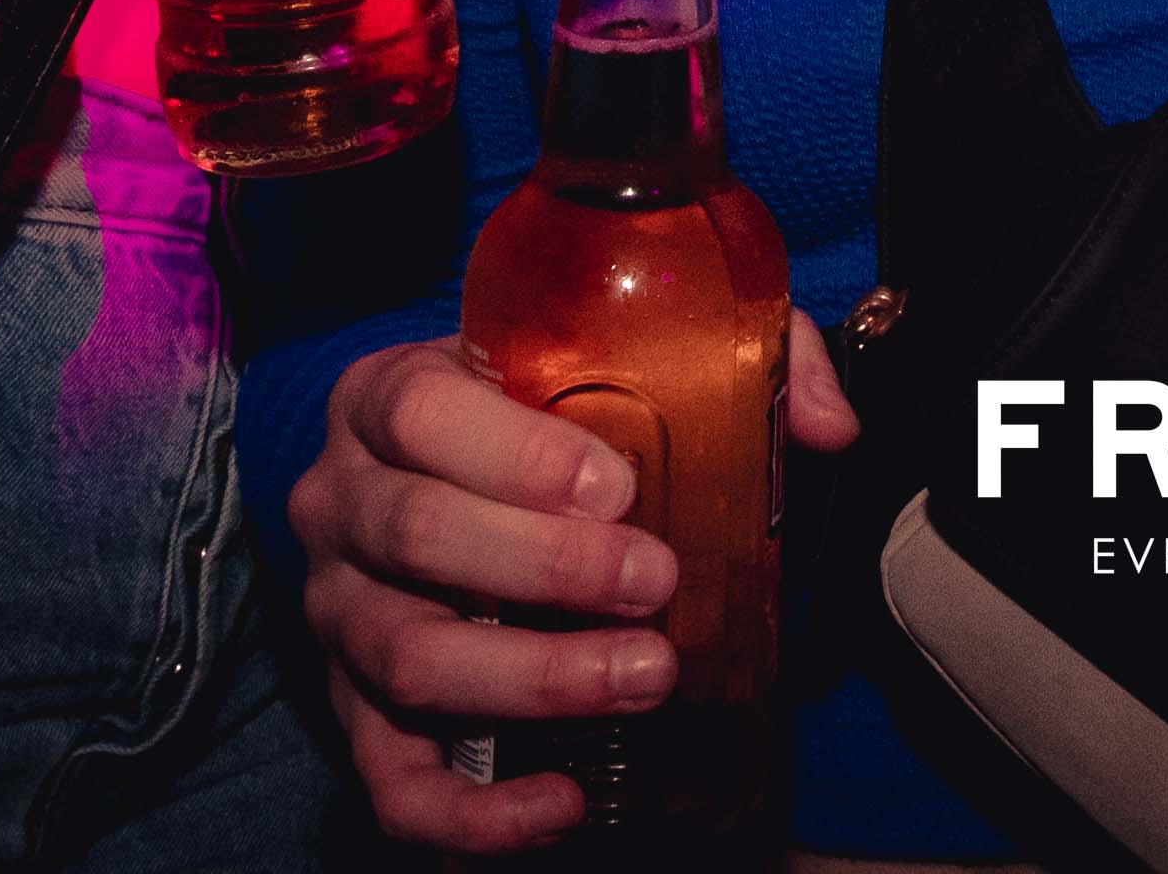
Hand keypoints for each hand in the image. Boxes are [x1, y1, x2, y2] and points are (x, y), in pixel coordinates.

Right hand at [305, 314, 861, 852]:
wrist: (456, 485)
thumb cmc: (546, 419)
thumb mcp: (615, 359)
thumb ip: (733, 360)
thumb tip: (827, 425)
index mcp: (386, 398)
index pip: (420, 410)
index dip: (515, 452)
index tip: (619, 486)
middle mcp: (342, 503)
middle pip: (416, 533)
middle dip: (547, 566)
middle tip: (656, 581)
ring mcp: (339, 614)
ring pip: (409, 658)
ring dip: (534, 678)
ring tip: (645, 674)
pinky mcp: (355, 711)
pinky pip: (392, 780)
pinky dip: (474, 809)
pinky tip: (566, 799)